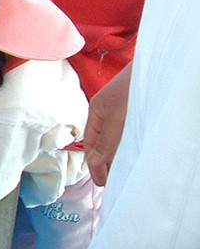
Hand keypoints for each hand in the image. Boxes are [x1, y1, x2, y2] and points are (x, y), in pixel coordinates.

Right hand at [84, 62, 132, 185]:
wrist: (158, 66)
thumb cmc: (134, 87)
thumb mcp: (118, 118)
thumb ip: (106, 142)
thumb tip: (93, 164)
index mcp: (96, 112)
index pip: (91, 144)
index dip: (94, 164)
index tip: (102, 183)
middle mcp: (107, 112)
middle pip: (102, 142)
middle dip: (105, 162)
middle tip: (113, 182)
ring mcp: (122, 111)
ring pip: (116, 138)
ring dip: (117, 154)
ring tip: (123, 172)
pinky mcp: (136, 111)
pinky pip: (128, 133)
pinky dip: (128, 145)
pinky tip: (134, 153)